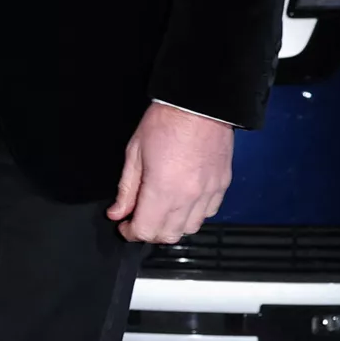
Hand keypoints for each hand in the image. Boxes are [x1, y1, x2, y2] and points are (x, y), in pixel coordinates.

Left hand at [107, 103, 232, 244]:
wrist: (199, 104)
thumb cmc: (166, 121)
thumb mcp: (135, 153)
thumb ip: (126, 189)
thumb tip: (117, 212)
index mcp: (163, 189)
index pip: (146, 230)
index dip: (130, 232)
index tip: (124, 225)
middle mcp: (189, 197)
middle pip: (168, 236)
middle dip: (149, 232)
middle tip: (138, 219)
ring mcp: (209, 193)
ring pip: (190, 229)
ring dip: (172, 226)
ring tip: (159, 211)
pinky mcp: (222, 185)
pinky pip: (208, 214)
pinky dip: (193, 215)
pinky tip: (182, 203)